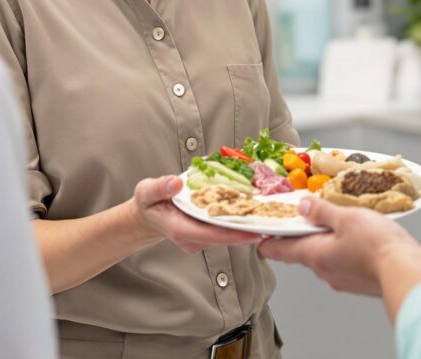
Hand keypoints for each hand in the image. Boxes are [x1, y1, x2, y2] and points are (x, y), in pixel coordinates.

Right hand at [132, 176, 259, 253]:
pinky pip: (226, 226)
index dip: (234, 234)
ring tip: (271, 211)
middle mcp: (194, 238)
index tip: (255, 232)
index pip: (212, 235)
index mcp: (181, 230)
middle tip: (274, 220)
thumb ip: (159, 188)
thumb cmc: (148, 203)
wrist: (148, 215)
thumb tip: (175, 183)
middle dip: (249, 229)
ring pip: (228, 232)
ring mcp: (202, 238)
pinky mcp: (207, 233)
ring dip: (247, 222)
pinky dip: (240, 217)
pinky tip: (257, 207)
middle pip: (226, 236)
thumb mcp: (146, 192)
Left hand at [258, 197, 420, 303]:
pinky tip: (357, 240)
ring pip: (325, 257)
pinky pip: (344, 264)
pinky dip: (343, 251)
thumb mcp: (346, 217)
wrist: (406, 273)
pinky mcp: (359, 282)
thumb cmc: (376, 246)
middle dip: (301, 235)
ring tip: (335, 223)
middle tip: (303, 217)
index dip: (267, 241)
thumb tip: (303, 206)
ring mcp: (342, 280)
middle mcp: (324, 271)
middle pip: (303, 251)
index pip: (280, 250)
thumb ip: (322, 211)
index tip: (260, 235)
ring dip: (325, 242)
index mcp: (314, 254)